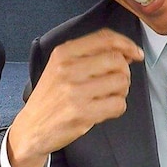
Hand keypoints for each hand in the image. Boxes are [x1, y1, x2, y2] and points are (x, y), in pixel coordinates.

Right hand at [8, 28, 143, 166]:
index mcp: (63, 53)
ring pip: (121, 82)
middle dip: (124, 72)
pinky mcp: (82, 113)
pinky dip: (117, 108)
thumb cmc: (50, 98)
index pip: (104, 38)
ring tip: (107, 97)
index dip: (126, 44)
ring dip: (121, 91)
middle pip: (117, 60)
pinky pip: (118, 105)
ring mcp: (75, 91)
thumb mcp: (59, 67)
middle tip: (116, 82)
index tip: (135, 53)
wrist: (31, 128)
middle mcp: (68, 69)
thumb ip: (88, 56)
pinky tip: (104, 109)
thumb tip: (126, 52)